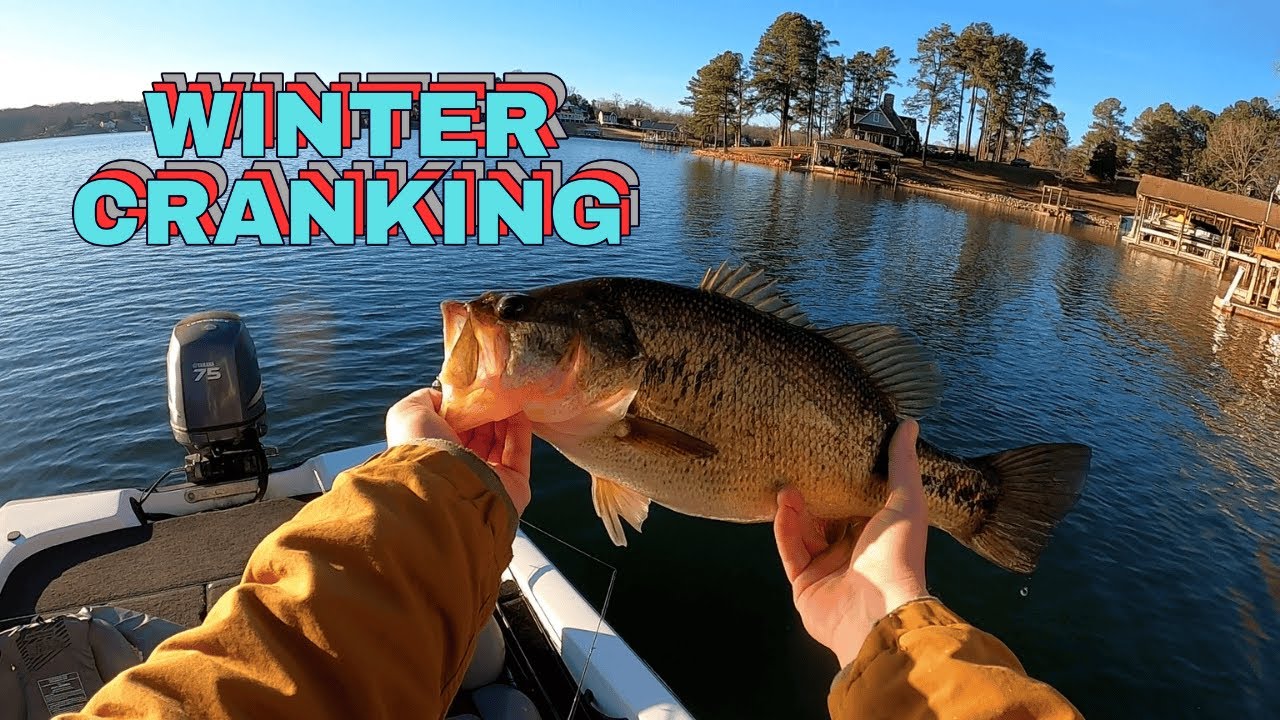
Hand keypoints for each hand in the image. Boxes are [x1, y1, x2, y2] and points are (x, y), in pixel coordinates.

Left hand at [386, 388, 533, 514]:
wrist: (441, 486)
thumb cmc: (421, 448)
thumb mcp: (407, 413)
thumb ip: (424, 399)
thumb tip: (445, 395)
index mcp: (435, 455)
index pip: (454, 428)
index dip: (465, 407)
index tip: (474, 388)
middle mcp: (460, 468)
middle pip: (480, 434)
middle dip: (488, 410)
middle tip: (496, 388)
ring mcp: (489, 479)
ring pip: (501, 442)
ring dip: (505, 417)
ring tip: (509, 393)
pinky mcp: (514, 486)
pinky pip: (519, 452)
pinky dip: (520, 429)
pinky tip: (519, 407)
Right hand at [773, 419, 928, 667]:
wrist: (879, 611)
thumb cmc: (898, 555)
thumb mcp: (906, 502)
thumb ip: (902, 465)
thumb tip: (909, 423)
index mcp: (878, 537)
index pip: (857, 505)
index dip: (843, 482)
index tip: (830, 455)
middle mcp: (853, 553)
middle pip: (827, 518)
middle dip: (813, 495)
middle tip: (800, 466)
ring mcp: (828, 570)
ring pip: (805, 533)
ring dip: (795, 509)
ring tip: (787, 484)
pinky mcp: (804, 585)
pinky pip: (791, 551)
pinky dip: (785, 528)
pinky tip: (782, 505)